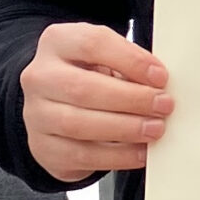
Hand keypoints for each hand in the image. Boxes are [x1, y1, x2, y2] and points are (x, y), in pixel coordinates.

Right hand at [22, 22, 172, 181]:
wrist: (52, 106)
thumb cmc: (86, 76)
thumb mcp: (104, 58)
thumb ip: (128, 65)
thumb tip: (160, 84)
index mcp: (57, 42)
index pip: (92, 44)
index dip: (130, 61)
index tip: (160, 76)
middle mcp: (40, 77)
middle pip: (84, 88)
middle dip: (131, 99)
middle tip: (162, 105)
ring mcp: (36, 114)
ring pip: (79, 124)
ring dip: (125, 129)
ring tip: (154, 129)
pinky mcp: (44, 148)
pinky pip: (81, 156)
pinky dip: (116, 156)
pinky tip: (139, 152)